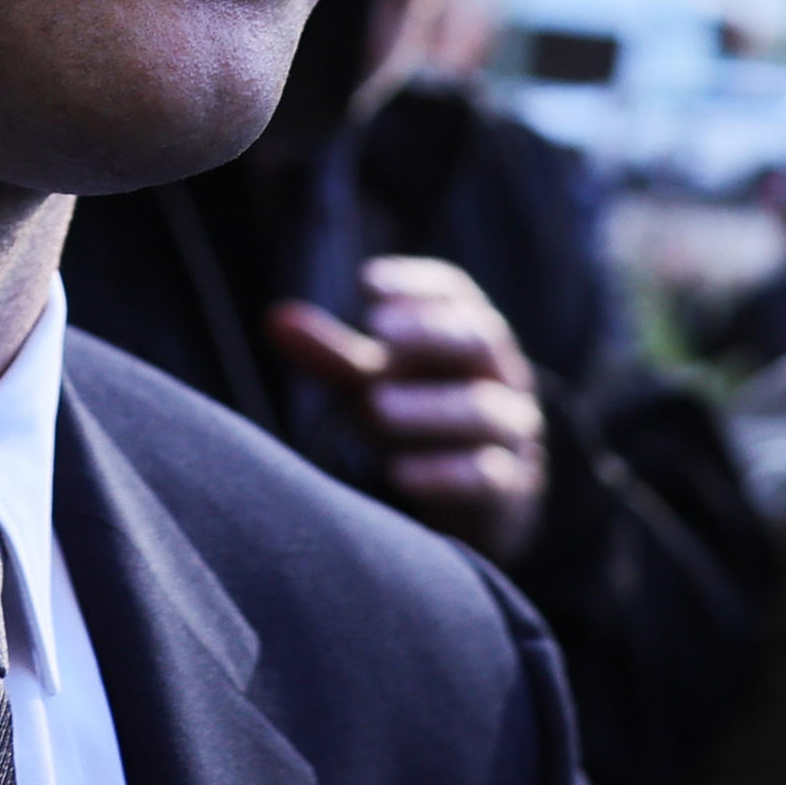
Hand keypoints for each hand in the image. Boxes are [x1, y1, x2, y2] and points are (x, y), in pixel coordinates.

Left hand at [267, 258, 547, 566]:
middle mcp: (500, 376)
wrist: (478, 501)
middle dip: (430, 333)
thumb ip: (332, 355)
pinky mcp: (510, 489)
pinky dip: (444, 474)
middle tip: (380, 332)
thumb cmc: (420, 419)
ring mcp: (510, 432)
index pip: (455, 294)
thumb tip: (275, 319)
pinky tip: (399, 474)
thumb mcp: (375, 384)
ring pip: (483, 411)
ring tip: (376, 406)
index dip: (416, 285)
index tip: (368, 283)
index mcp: (470, 335)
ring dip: (430, 407)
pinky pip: (487, 478)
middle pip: (479, 340)